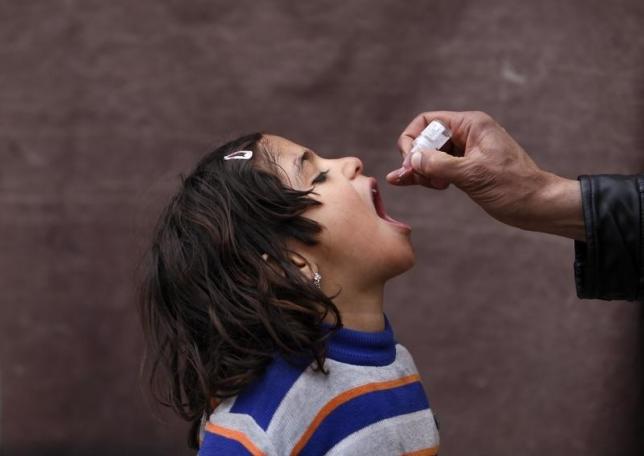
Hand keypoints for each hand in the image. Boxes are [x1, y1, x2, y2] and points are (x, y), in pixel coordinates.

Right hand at [386, 111, 584, 240]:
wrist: (538, 205)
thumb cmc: (513, 187)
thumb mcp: (473, 174)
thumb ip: (439, 165)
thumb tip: (412, 159)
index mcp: (471, 125)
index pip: (428, 122)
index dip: (413, 140)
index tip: (410, 163)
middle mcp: (468, 134)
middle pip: (427, 138)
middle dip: (415, 158)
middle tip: (411, 178)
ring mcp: (467, 152)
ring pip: (431, 155)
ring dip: (419, 169)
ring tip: (411, 183)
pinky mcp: (467, 169)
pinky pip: (440, 168)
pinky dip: (426, 175)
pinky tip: (412, 182)